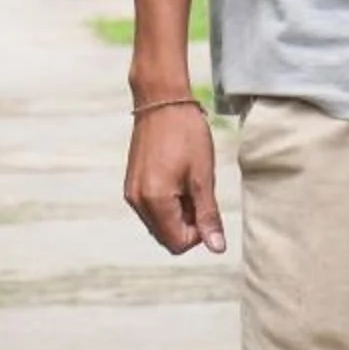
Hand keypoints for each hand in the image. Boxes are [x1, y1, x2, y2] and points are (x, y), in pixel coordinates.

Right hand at [124, 103, 225, 255]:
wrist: (162, 101)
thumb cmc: (187, 135)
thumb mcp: (203, 176)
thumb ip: (208, 215)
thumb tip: (216, 248)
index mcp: (155, 201)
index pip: (178, 243)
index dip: (198, 232)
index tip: (206, 204)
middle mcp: (137, 202)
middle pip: (166, 236)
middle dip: (187, 223)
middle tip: (198, 190)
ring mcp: (132, 192)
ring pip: (159, 223)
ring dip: (178, 212)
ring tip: (188, 181)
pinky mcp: (132, 183)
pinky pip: (151, 208)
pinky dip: (167, 201)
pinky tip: (177, 176)